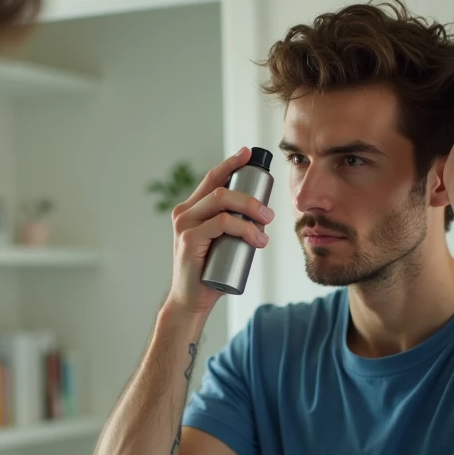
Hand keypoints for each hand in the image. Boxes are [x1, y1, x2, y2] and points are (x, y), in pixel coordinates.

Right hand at [165, 147, 274, 315]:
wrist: (191, 300)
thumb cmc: (209, 273)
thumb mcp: (222, 243)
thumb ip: (233, 227)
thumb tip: (262, 215)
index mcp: (191, 210)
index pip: (212, 179)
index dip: (231, 163)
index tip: (249, 154)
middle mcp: (184, 213)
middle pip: (221, 188)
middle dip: (250, 196)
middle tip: (269, 214)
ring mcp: (184, 225)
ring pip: (222, 202)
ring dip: (250, 210)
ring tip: (266, 226)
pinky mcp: (188, 239)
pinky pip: (221, 223)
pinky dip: (243, 228)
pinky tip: (256, 238)